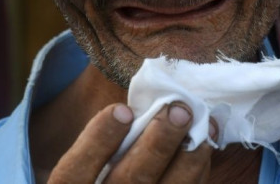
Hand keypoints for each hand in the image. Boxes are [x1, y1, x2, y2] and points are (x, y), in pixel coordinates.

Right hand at [48, 102, 215, 182]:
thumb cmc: (99, 173)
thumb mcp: (86, 162)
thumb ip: (105, 140)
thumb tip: (142, 104)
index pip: (75, 170)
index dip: (99, 138)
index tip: (123, 109)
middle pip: (131, 180)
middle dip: (159, 143)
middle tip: (179, 110)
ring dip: (188, 156)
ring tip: (202, 124)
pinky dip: (198, 170)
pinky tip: (204, 145)